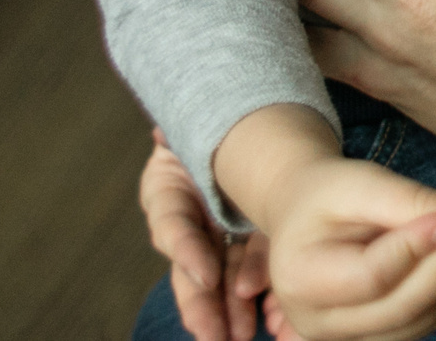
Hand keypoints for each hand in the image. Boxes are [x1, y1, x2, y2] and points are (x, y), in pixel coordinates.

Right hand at [140, 129, 274, 340]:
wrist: (251, 117)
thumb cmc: (212, 125)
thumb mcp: (189, 132)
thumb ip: (177, 140)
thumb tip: (161, 136)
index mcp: (173, 191)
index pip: (173, 225)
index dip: (186, 251)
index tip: (204, 276)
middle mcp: (198, 219)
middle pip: (195, 269)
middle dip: (204, 306)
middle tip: (214, 335)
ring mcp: (226, 234)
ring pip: (225, 279)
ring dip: (232, 311)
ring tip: (242, 334)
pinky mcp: (258, 241)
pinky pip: (259, 271)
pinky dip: (265, 294)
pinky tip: (273, 317)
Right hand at [255, 154, 435, 340]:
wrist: (306, 213)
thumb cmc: (329, 193)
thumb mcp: (360, 182)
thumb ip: (410, 199)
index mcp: (300, 278)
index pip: (372, 276)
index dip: (420, 247)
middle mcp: (316, 321)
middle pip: (398, 308)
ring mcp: (345, 337)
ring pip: (417, 322)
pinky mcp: (373, 335)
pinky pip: (423, 323)